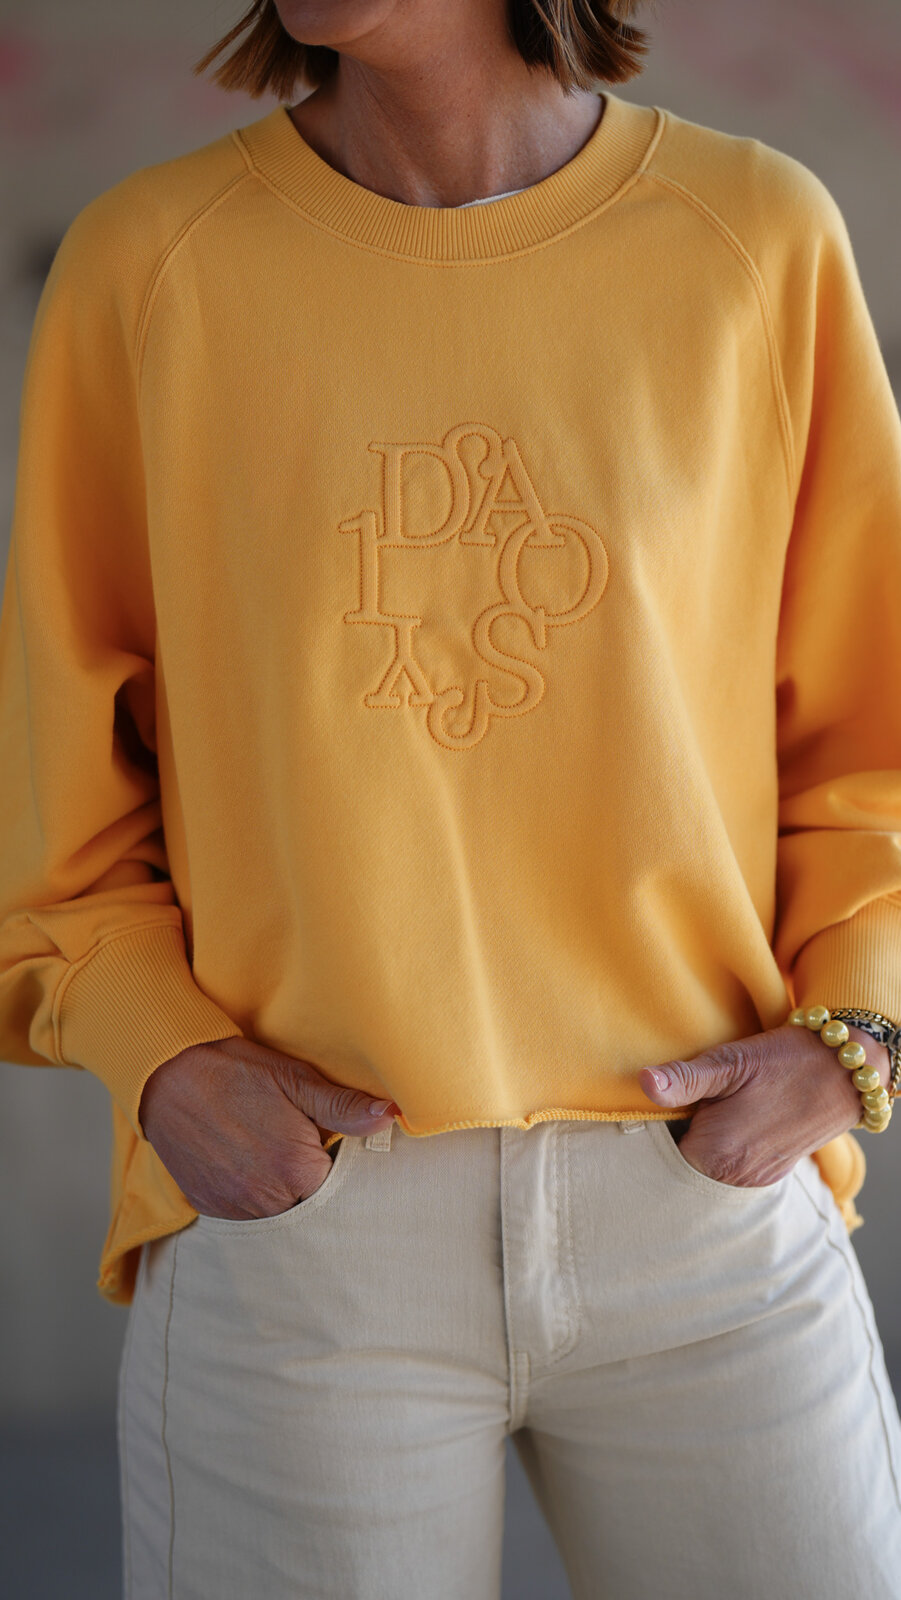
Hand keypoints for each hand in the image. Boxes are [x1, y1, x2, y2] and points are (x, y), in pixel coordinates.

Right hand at [138, 1036, 399, 1219]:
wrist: (165, 1075)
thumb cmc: (236, 1071)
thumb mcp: (294, 1079)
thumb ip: (343, 1107)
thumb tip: (390, 1116)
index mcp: (297, 1170)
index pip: (343, 1189)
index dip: (339, 1165)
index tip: (330, 1146)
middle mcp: (266, 1200)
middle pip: (310, 1205)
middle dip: (312, 1183)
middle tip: (298, 1146)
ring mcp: (234, 1208)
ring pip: (279, 1214)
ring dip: (282, 1192)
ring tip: (270, 1151)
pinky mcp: (210, 1207)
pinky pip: (245, 1213)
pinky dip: (252, 1195)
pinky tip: (246, 1162)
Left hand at [638, 1022, 890, 1187]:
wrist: (845, 1073)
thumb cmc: (785, 1061)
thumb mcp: (732, 1061)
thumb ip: (685, 1078)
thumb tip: (644, 1083)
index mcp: (716, 1153)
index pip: (661, 1152)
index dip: (656, 1127)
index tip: (662, 1106)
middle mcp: (734, 1177)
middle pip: (682, 1163)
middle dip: (679, 1136)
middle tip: (690, 1103)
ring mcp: (755, 1179)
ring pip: (707, 1167)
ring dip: (702, 1143)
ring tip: (711, 1109)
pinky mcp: (771, 1174)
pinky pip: (731, 1168)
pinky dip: (725, 1148)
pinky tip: (734, 1119)